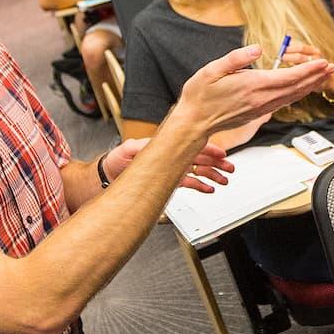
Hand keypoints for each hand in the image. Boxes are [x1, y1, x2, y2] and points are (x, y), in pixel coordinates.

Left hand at [104, 136, 232, 192]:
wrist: (104, 178)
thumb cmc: (113, 162)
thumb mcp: (127, 150)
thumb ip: (143, 147)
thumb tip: (156, 145)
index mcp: (164, 146)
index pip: (190, 145)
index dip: (207, 149)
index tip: (221, 153)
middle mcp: (169, 157)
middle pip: (198, 158)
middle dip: (216, 163)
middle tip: (230, 168)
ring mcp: (169, 169)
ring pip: (196, 171)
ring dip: (212, 175)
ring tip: (224, 179)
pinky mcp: (166, 181)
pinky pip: (187, 183)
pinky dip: (200, 186)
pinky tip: (209, 188)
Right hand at [173, 45, 333, 134]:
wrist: (194, 122)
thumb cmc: (200, 96)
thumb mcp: (212, 70)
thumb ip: (236, 58)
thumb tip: (257, 50)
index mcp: (252, 85)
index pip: (289, 77)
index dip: (309, 70)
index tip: (323, 62)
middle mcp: (261, 99)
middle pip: (296, 88)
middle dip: (315, 76)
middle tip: (331, 67)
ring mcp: (260, 108)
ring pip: (292, 97)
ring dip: (309, 85)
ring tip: (322, 76)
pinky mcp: (258, 113)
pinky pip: (283, 103)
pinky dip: (297, 94)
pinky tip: (302, 89)